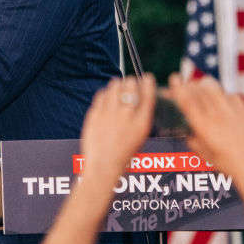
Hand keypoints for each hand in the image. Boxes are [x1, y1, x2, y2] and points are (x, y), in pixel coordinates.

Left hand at [79, 74, 155, 188]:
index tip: (147, 77)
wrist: (104, 166)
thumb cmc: (124, 154)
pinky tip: (107, 96)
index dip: (148, 83)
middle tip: (130, 82)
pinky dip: (105, 93)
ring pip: (115, 86)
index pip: (148, 94)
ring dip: (118, 84)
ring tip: (118, 85)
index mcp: (142, 122)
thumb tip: (140, 99)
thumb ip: (141, 117)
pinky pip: (101, 95)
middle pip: (131, 86)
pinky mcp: (95, 114)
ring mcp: (109, 113)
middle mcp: (127, 115)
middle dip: (131, 81)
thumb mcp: (140, 136)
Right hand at [167, 73, 243, 178]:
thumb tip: (186, 132)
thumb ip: (193, 140)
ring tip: (201, 84)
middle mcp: (218, 118)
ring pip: (216, 90)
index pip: (188, 102)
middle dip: (191, 84)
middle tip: (187, 82)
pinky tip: (221, 97)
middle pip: (200, 92)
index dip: (179, 88)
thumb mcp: (204, 154)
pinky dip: (224, 94)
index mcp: (204, 128)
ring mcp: (234, 114)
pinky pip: (233, 96)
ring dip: (206, 85)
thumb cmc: (227, 165)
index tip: (174, 78)